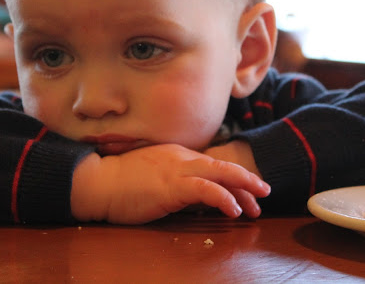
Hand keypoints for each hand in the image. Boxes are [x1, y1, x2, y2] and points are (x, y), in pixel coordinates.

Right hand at [71, 144, 269, 223]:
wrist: (99, 181)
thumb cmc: (120, 182)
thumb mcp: (153, 176)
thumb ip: (175, 181)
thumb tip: (195, 197)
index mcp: (177, 154)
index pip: (212, 164)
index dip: (233, 178)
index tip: (246, 192)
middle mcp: (181, 157)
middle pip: (223, 165)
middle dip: (247, 180)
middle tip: (265, 192)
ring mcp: (177, 169)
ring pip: (220, 173)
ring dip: (243, 188)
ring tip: (257, 205)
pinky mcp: (172, 186)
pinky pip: (206, 189)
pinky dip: (223, 198)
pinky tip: (233, 210)